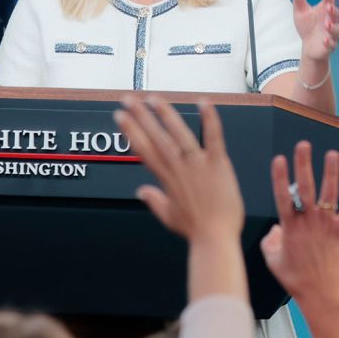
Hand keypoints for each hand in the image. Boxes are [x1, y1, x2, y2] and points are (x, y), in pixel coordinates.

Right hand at [114, 96, 243, 245]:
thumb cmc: (196, 230)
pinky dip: (209, 119)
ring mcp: (198, 164)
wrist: (215, 239)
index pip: (144, 149)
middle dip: (140, 116)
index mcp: (167, 179)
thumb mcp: (170, 217)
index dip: (131, 131)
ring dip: (165, 114)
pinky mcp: (217, 164)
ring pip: (178, 133)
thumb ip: (154, 201)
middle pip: (155, 137)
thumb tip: (142, 192)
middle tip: (128, 99)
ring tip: (153, 98)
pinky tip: (203, 102)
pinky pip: (213, 137)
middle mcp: (179, 168)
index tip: (120, 117)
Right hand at [263, 143, 338, 312]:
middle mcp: (308, 222)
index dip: (279, 176)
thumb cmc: (296, 279)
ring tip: (331, 153)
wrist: (321, 294)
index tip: (279, 158)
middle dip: (303, 164)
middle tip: (302, 145)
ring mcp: (326, 226)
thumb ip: (270, 240)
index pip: (282, 195)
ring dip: (330, 172)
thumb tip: (274, 228)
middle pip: (305, 187)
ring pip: (328, 193)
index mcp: (289, 227)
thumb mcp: (272, 260)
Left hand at [292, 0, 338, 61]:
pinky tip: (325, 40)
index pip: (329, 2)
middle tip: (328, 7)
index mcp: (324, 11)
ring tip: (327, 24)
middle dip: (333, 11)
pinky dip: (329, 42)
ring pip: (336, 30)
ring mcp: (331, 33)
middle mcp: (331, 21)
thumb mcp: (300, 12)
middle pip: (336, 15)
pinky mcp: (329, 45)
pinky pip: (332, 44)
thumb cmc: (308, 27)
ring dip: (333, 27)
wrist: (309, 46)